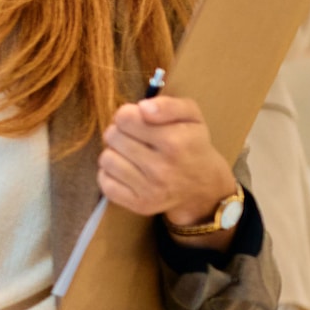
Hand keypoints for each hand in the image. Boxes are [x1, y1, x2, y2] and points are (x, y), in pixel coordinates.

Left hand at [97, 96, 241, 252]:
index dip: (128, 115)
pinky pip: (105, 183)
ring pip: (106, 159)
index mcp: (175, 142)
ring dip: (115, 153)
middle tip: (134, 138)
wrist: (204, 188)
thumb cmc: (193, 145)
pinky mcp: (140, 205)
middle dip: (120, 132)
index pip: (125, 118)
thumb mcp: (191, 116)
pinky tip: (126, 171)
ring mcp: (150, 190)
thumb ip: (168, 105)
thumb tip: (143, 108)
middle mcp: (162, 168)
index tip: (137, 120)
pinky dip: (111, 175)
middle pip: (112, 136)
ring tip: (131, 154)